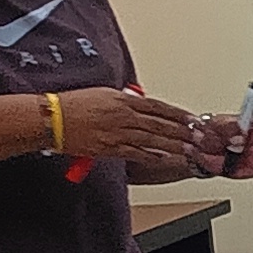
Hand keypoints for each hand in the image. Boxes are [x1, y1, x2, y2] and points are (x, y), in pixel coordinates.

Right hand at [56, 84, 194, 157]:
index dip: (178, 114)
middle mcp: (123, 116)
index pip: (158, 107)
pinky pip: (134, 153)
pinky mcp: (108, 148)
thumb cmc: (73, 104)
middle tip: (200, 137)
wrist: (52, 119)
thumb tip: (141, 103)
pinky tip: (163, 158)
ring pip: (152, 139)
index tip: (193, 119)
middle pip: (160, 124)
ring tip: (190, 150)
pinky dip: (150, 156)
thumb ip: (125, 100)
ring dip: (173, 145)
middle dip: (183, 131)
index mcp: (123, 100)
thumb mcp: (103, 94)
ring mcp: (117, 133)